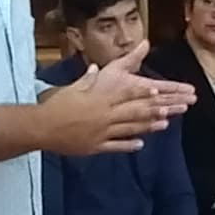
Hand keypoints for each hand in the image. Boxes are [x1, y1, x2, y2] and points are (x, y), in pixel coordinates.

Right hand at [43, 40, 198, 155]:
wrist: (42, 127)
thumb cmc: (56, 105)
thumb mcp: (73, 88)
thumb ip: (87, 80)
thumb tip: (94, 68)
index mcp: (100, 98)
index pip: (127, 93)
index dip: (145, 91)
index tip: (161, 88)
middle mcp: (104, 114)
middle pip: (135, 111)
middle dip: (156, 109)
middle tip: (173, 108)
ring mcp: (101, 132)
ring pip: (130, 129)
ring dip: (149, 126)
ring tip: (165, 124)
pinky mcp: (95, 146)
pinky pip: (116, 146)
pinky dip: (129, 145)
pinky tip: (141, 144)